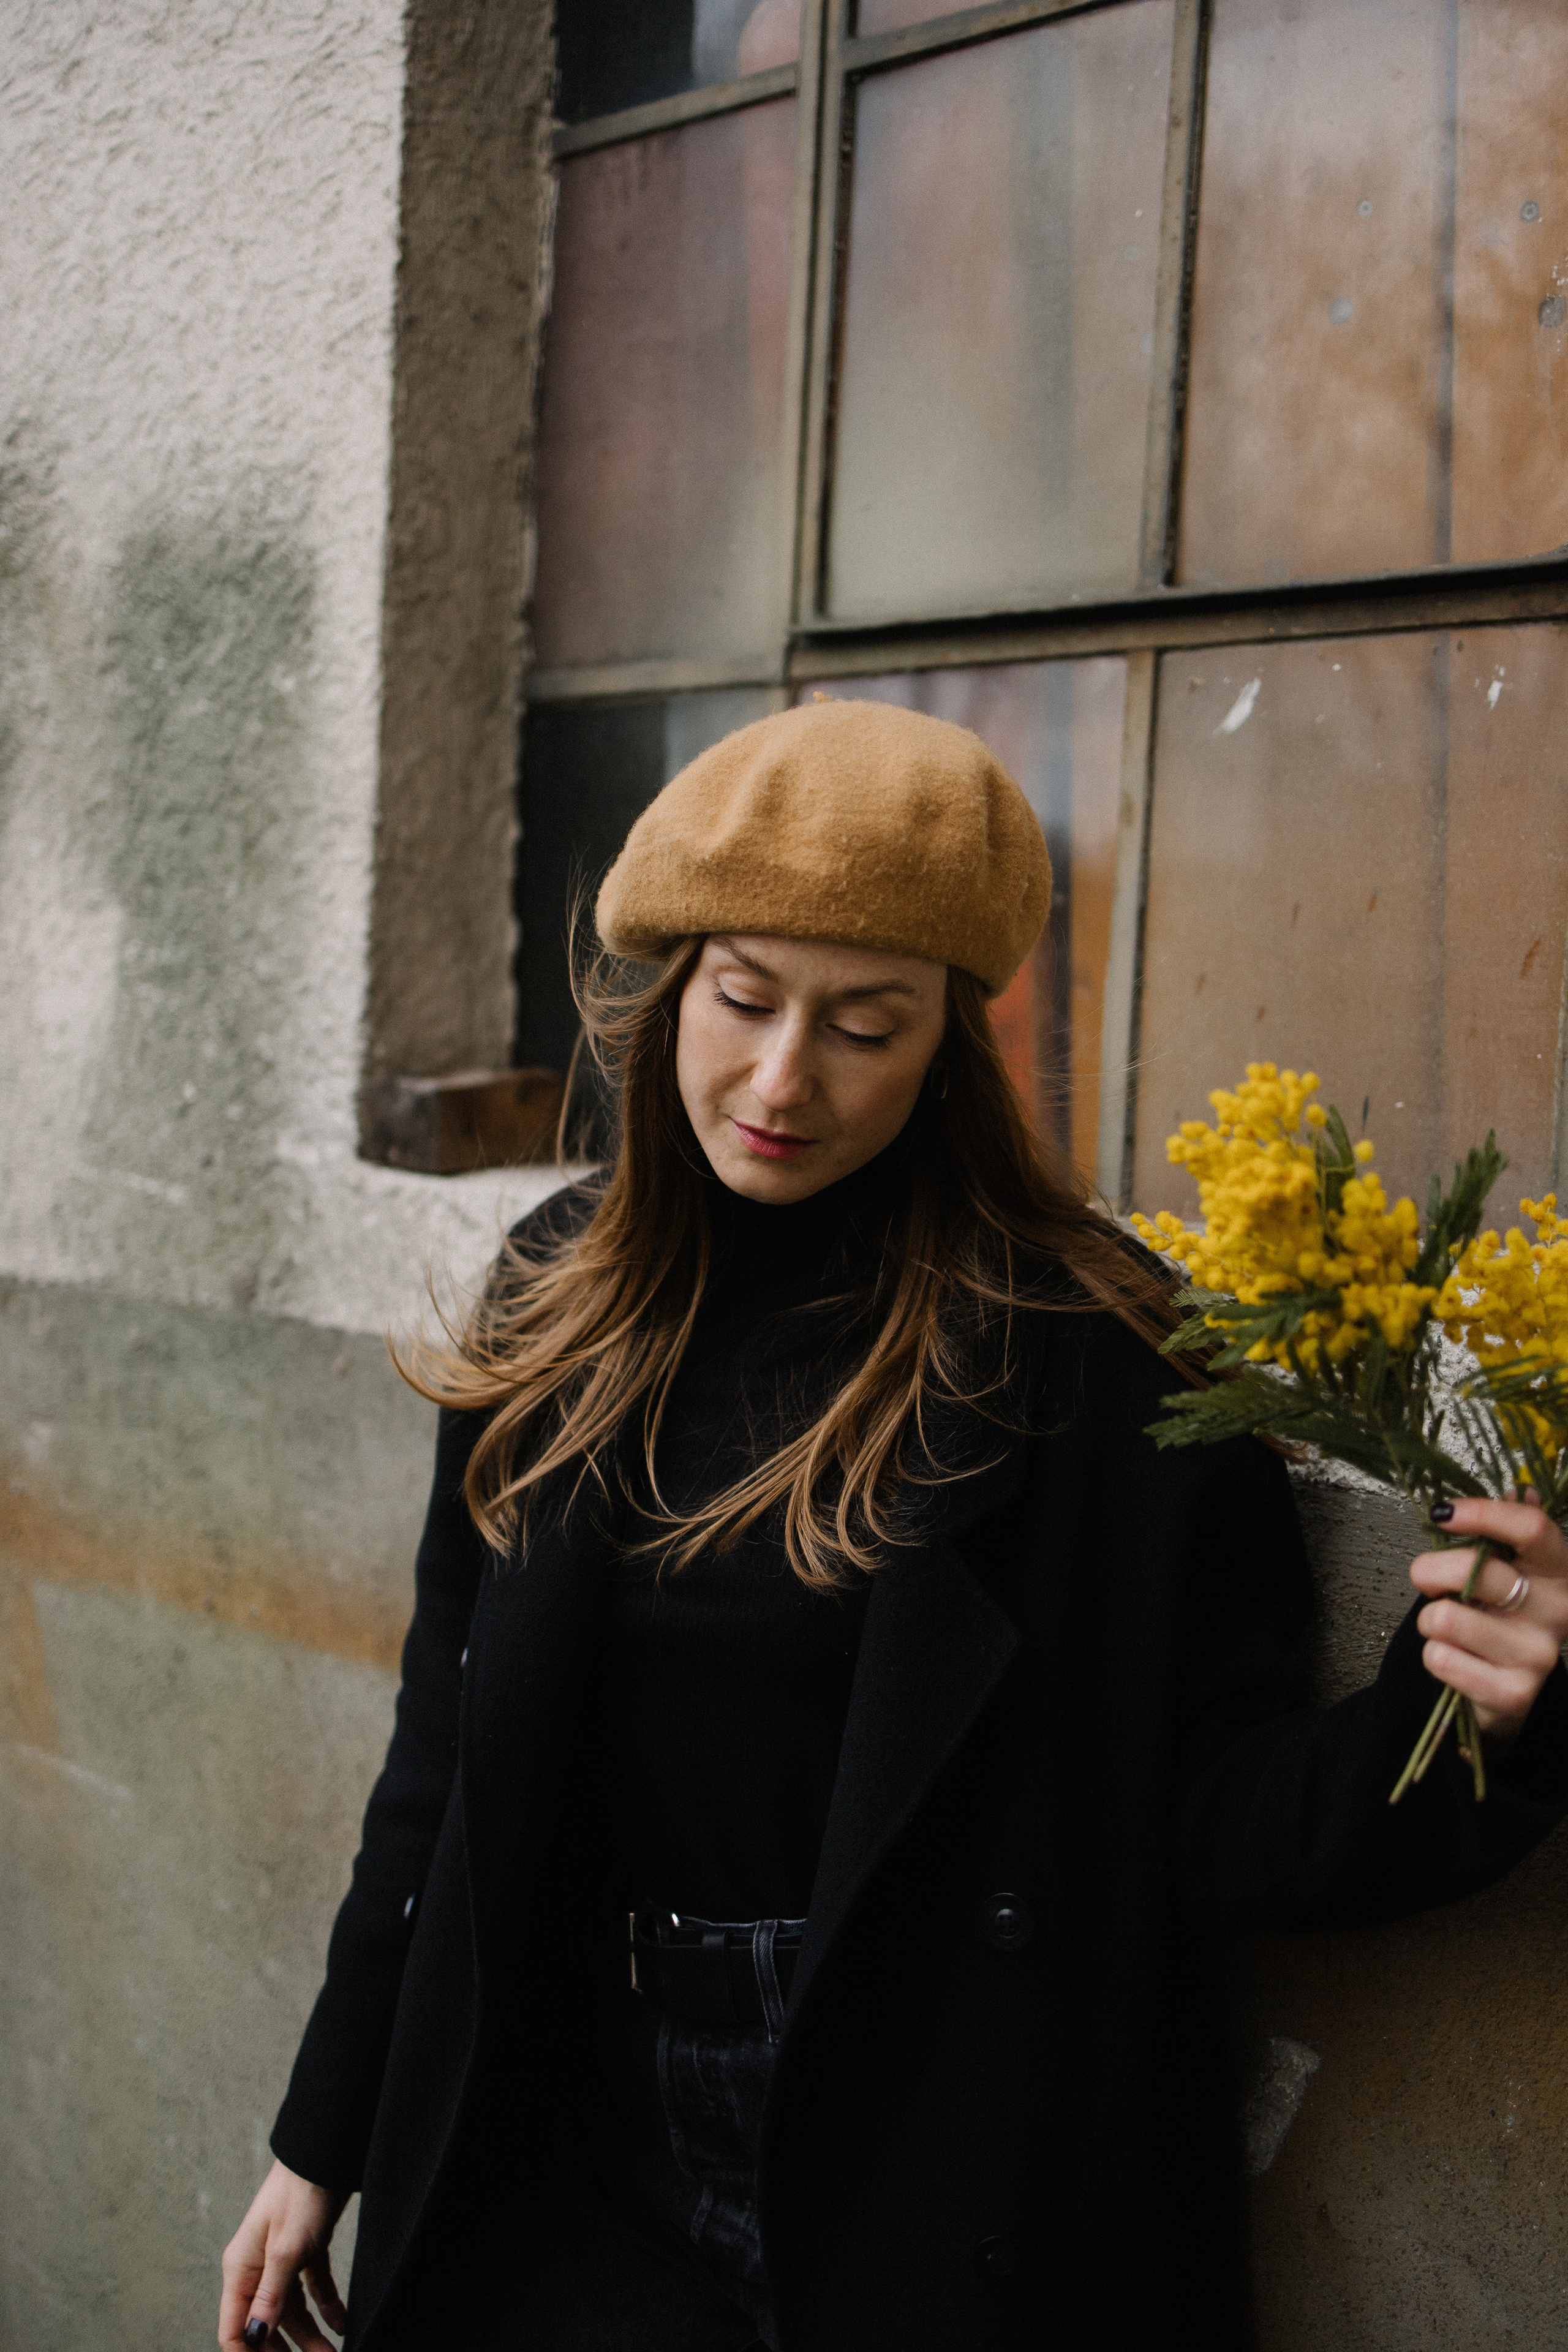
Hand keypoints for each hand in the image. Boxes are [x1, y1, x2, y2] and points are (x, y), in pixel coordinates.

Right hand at [219, 2159, 348, 2350]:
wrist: (326, 2153)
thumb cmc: (300, 2196)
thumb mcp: (286, 2252)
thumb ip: (270, 2298)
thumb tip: (253, 2339)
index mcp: (240, 2270)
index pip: (234, 2329)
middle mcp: (256, 2268)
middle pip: (266, 2325)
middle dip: (286, 2351)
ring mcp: (281, 2259)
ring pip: (292, 2310)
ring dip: (310, 2335)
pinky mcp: (305, 2249)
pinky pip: (312, 2288)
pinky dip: (326, 2306)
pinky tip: (342, 2323)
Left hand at [1409, 1494, 1567, 1747]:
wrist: (1508, 1688)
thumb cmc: (1502, 1617)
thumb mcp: (1510, 1570)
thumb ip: (1510, 1532)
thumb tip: (1523, 1490)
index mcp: (1559, 1571)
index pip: (1531, 1527)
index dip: (1482, 1512)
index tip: (1443, 1512)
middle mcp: (1558, 1611)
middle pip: (1477, 1571)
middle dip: (1431, 1570)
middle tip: (1426, 1580)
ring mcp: (1538, 1655)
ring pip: (1445, 1618)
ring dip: (1431, 1620)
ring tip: (1451, 1626)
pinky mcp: (1514, 1694)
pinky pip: (1440, 1658)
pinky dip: (1435, 1655)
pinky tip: (1458, 1657)